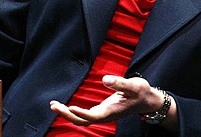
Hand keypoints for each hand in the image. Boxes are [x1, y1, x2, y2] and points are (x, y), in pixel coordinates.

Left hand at [49, 74, 167, 125]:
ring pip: (82, 119)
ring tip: (53, 105)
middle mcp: (106, 115)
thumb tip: (106, 79)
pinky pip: (84, 115)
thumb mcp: (134, 85)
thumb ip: (120, 83)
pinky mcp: (101, 111)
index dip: (82, 113)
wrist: (147, 100)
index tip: (70, 107)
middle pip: (84, 120)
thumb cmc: (141, 92)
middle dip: (68, 114)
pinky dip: (72, 112)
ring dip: (67, 114)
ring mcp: (103, 114)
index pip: (94, 116)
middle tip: (53, 105)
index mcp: (112, 111)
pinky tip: (63, 106)